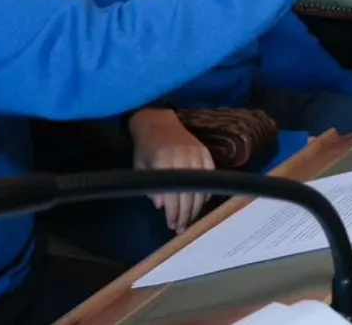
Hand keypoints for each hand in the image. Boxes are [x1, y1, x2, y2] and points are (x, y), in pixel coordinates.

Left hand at [128, 109, 212, 234]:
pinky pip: (210, 176)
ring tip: (190, 219)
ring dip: (196, 207)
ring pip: (201, 187)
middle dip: (186, 215)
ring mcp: (197, 154)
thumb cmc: (145, 148)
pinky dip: (206, 191)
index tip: (171, 225)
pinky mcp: (205, 152)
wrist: (157, 123)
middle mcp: (183, 158)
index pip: (173, 196)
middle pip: (189, 194)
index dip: (173, 213)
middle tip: (181, 227)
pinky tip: (200, 202)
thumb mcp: (141, 168)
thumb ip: (151, 187)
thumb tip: (162, 206)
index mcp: (164, 162)